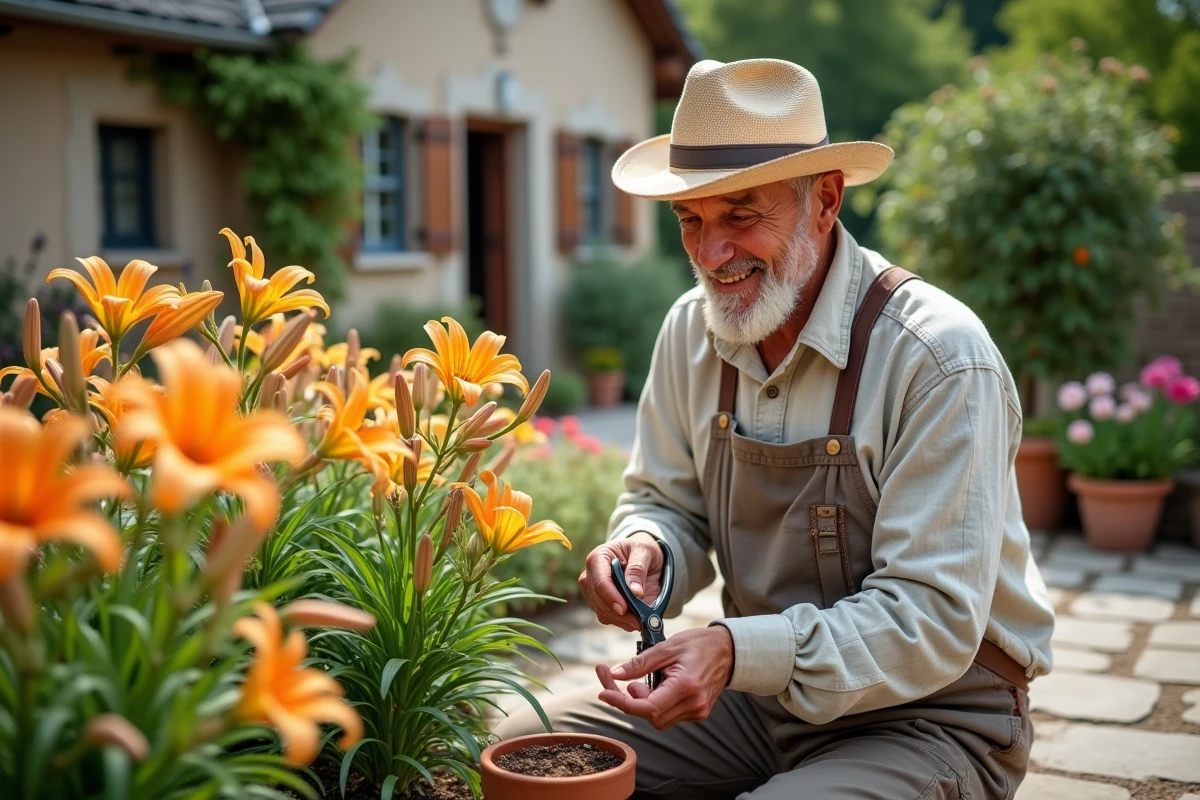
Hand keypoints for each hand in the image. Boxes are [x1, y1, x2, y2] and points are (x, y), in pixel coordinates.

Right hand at [578, 532, 663, 631]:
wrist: (642, 557)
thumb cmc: (640, 550)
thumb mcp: (644, 551)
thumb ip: (638, 569)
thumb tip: (636, 592)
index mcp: (598, 558)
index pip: (600, 581)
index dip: (611, 596)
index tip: (624, 609)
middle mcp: (590, 575)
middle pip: (599, 600)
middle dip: (618, 613)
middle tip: (639, 621)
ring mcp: (592, 591)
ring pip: (602, 612)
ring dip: (621, 620)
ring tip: (640, 621)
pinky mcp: (599, 603)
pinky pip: (607, 617)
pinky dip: (621, 622)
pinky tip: (635, 620)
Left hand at [595, 626, 733, 729]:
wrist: (728, 650)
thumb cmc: (698, 644)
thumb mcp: (666, 647)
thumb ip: (639, 663)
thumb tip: (615, 675)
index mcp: (686, 687)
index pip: (647, 707)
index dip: (622, 702)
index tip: (604, 692)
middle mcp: (694, 705)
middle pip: (650, 716)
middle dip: (632, 700)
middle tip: (629, 680)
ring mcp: (698, 712)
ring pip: (659, 719)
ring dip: (645, 702)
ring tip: (649, 679)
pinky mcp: (698, 713)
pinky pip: (669, 715)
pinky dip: (658, 703)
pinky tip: (661, 685)